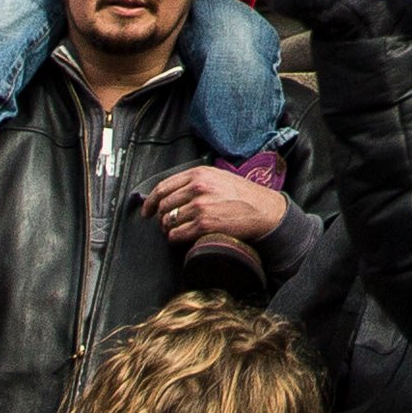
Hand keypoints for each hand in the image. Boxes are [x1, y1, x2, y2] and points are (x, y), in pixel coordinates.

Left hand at [143, 164, 287, 255]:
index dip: (151, 201)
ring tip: (176, 230)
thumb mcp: (218, 177)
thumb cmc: (242, 195)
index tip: (147, 210)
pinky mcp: (204, 224)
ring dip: (169, 229)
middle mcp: (197, 188)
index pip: (163, 187)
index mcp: (198, 174)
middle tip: (166, 223)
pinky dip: (175, 238)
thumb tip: (170, 193)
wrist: (263, 210)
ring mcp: (200, 206)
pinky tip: (182, 237)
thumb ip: (195, 181)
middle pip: (164, 205)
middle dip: (161, 217)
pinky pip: (177, 234)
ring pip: (169, 221)